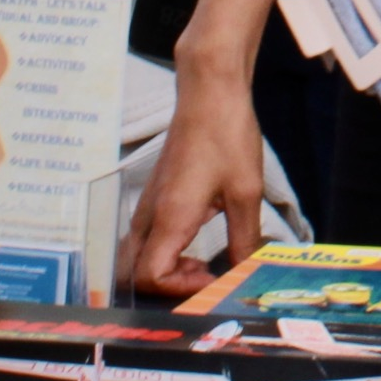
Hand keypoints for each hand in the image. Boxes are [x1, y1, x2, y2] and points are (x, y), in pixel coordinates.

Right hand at [119, 45, 264, 299]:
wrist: (209, 91)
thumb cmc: (227, 135)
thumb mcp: (245, 192)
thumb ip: (244, 239)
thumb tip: (247, 272)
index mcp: (169, 217)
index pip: (148, 276)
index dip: (179, 289)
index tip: (212, 279)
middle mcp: (149, 214)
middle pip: (134, 272)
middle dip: (167, 287)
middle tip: (205, 279)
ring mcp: (148, 203)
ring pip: (138, 255)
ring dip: (166, 270)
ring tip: (204, 265)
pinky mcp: (155, 194)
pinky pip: (147, 238)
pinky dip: (166, 252)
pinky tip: (199, 242)